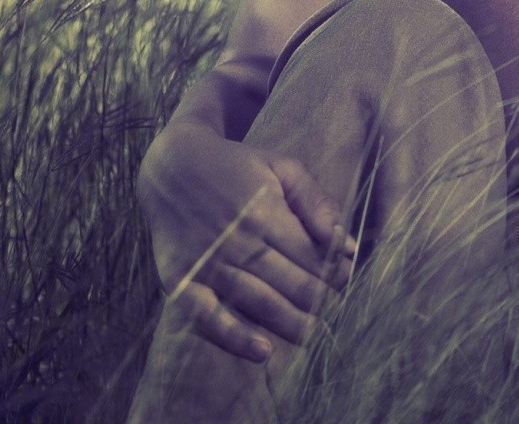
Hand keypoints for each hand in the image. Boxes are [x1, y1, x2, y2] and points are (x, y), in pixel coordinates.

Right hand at [136, 127, 356, 362]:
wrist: (171, 167)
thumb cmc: (237, 167)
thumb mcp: (282, 168)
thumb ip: (317, 203)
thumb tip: (348, 245)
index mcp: (264, 211)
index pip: (310, 254)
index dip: (334, 272)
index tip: (347, 282)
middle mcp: (235, 240)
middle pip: (288, 281)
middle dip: (318, 299)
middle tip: (335, 313)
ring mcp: (206, 263)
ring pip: (256, 301)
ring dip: (289, 322)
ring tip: (313, 337)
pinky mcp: (179, 280)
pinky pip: (206, 317)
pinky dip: (233, 337)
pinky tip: (262, 351)